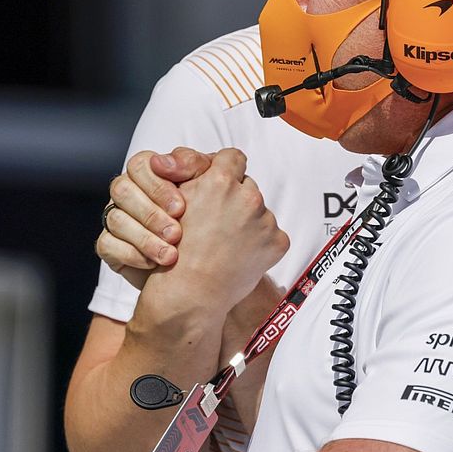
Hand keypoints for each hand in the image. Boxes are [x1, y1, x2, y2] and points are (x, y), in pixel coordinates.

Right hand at [96, 147, 210, 288]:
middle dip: (151, 214)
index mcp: (149, 173)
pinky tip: (154, 264)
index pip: (140, 165)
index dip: (158, 186)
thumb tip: (163, 161)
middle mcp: (128, 192)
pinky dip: (132, 255)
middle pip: (123, 189)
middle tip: (177, 233)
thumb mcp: (210, 185)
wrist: (204, 261)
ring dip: (145, 238)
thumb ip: (192, 165)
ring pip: (115, 218)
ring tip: (171, 255)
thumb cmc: (207, 215)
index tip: (181, 208)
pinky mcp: (109, 245)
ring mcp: (115, 217)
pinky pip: (107, 244)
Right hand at [144, 148, 289, 315]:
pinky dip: (260, 243)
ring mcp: (266, 220)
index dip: (225, 168)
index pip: (233, 157)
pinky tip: (240, 255)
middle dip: (236, 198)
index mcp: (220, 182)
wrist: (189, 294)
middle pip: (248, 186)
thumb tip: (210, 160)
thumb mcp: (176, 202)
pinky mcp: (277, 242)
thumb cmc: (175, 249)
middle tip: (219, 221)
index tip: (221, 180)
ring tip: (226, 242)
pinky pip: (272, 234)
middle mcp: (248, 197)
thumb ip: (196, 175)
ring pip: (260, 211)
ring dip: (248, 221)